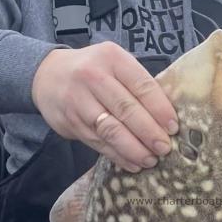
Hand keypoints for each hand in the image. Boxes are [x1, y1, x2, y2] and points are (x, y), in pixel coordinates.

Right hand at [31, 42, 177, 171]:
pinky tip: (132, 163)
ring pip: (110, 129)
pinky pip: (98, 142)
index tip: (173, 127)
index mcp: (112, 58)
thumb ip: (137, 84)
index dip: (160, 108)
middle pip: (126, 109)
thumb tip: (168, 117)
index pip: (141, 85)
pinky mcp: (70, 122)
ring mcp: (79, 100)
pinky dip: (117, 155)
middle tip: (165, 148)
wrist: (47, 75)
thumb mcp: (114, 64)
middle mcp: (93, 77)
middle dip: (149, 132)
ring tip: (150, 160)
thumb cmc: (93, 70)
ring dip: (133, 148)